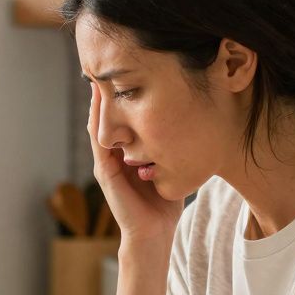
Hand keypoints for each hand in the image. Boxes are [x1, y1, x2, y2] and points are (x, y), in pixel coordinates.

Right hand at [88, 83, 183, 242]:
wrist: (153, 233)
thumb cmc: (165, 201)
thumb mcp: (171, 163)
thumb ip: (173, 144)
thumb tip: (197, 116)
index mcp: (125, 151)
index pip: (119, 116)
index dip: (120, 93)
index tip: (126, 67)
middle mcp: (112, 154)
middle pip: (106, 115)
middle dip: (105, 90)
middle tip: (106, 61)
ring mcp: (105, 163)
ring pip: (99, 124)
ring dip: (97, 100)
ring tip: (98, 75)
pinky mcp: (105, 172)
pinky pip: (100, 140)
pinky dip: (99, 120)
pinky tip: (101, 101)